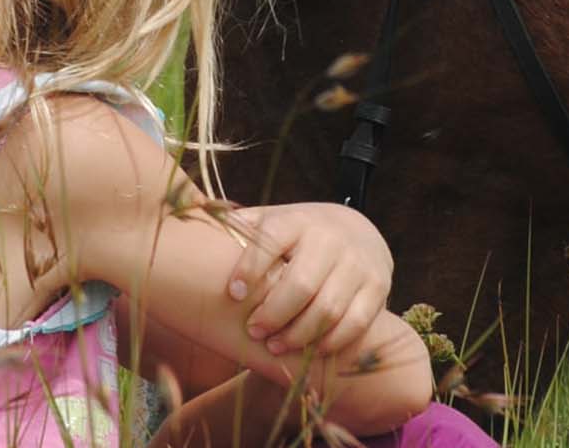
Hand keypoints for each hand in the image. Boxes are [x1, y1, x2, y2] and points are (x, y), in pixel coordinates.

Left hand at [226, 202, 393, 356]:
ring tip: (275, 346)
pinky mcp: (377, 287)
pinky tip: (310, 350)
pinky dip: (331, 342)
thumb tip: (191, 217)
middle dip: (273, 314)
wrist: (357, 230)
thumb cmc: (298, 234)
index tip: (232, 294)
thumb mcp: (272, 222)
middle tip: (253, 331)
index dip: (250, 268)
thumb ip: (241, 228)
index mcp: (297, 220)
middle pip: (301, 284)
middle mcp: (330, 239)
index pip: (271, 241)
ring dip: (298, 334)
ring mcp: (357, 263)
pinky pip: (355, 323)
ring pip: (328, 308)